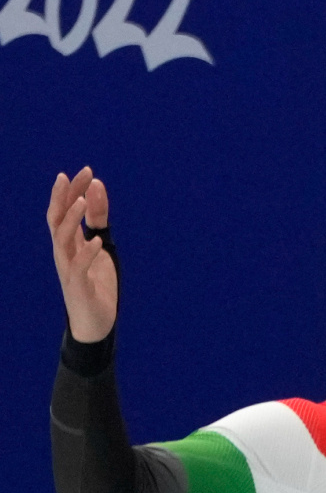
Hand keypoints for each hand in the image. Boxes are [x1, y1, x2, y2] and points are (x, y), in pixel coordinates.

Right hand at [47, 167, 116, 342]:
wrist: (95, 322)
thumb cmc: (97, 282)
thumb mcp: (102, 246)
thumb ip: (98, 219)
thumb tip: (96, 187)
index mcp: (68, 242)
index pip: (65, 209)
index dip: (73, 190)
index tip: (86, 171)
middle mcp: (64, 252)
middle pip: (56, 219)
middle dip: (62, 197)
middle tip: (70, 176)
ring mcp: (69, 269)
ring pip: (62, 239)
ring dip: (71, 219)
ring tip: (81, 201)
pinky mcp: (79, 286)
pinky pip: (79, 267)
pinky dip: (87, 253)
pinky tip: (97, 241)